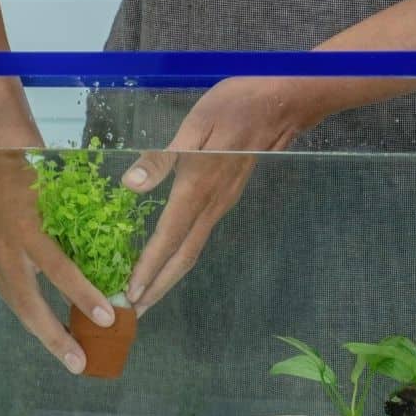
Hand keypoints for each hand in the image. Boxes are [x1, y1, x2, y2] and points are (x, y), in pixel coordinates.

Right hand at [0, 148, 116, 373]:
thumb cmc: (28, 172)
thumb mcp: (54, 192)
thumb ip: (76, 224)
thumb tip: (106, 259)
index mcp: (28, 230)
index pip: (59, 270)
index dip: (83, 296)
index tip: (109, 317)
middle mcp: (9, 252)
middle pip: (31, 307)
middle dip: (56, 339)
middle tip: (81, 365)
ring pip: (21, 309)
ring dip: (46, 335)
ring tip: (71, 358)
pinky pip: (16, 299)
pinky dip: (34, 318)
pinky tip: (53, 332)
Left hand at [122, 77, 325, 315]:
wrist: (284, 102)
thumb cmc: (236, 105)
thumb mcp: (194, 123)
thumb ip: (163, 157)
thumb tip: (132, 184)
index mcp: (197, 188)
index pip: (168, 238)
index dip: (149, 269)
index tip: (131, 296)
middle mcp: (212, 205)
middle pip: (183, 257)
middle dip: (157, 287)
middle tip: (132, 313)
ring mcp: (222, 204)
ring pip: (192, 250)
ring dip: (169, 276)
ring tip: (146, 296)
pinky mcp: (227, 196)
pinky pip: (199, 236)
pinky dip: (180, 256)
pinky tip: (168, 259)